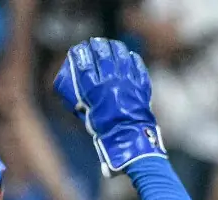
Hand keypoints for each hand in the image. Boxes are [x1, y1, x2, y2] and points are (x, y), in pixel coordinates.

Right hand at [54, 37, 165, 174]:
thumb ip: (85, 102)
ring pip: (121, 57)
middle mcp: (110, 82)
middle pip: (102, 56)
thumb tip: (83, 94)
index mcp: (94, 91)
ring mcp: (127, 82)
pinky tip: (129, 55)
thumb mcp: (88, 117)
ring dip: (115, 48)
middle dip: (97, 46)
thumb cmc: (104, 131)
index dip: (80, 54)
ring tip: (111, 45)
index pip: (84, 65)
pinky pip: (137, 67)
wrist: (128, 138)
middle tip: (94, 43)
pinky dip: (132, 59)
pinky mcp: (140, 85)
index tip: (77, 49)